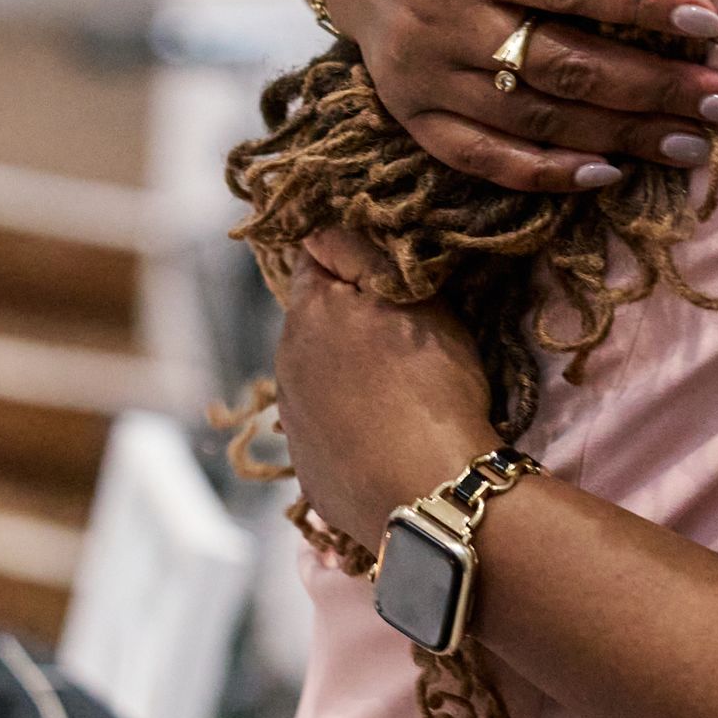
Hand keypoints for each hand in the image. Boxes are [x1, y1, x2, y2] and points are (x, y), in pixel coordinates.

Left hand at [269, 231, 504, 542]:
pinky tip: (392, 434)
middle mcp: (285, 367)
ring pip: (321, 376)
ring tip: (404, 388)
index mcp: (306, 315)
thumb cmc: (430, 386)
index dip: (348, 251)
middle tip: (405, 327)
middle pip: (317, 320)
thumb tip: (316, 223)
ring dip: (351, 372)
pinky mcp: (313, 473)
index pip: (313, 255)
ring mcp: (296, 425)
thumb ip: (356, 252)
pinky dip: (355, 425)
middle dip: (350, 316)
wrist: (431, 494)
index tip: (383, 259)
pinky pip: (333, 431)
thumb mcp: (410, 298)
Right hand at [313, 0, 717, 193]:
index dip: (642, 2)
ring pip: (537, 119)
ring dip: (624, 137)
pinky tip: (612, 174)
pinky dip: (548, 175)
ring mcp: (426, 76)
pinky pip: (484, 159)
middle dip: (657, 87)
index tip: (713, 19)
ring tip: (696, 145)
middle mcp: (442, 19)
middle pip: (566, 64)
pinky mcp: (414, 116)